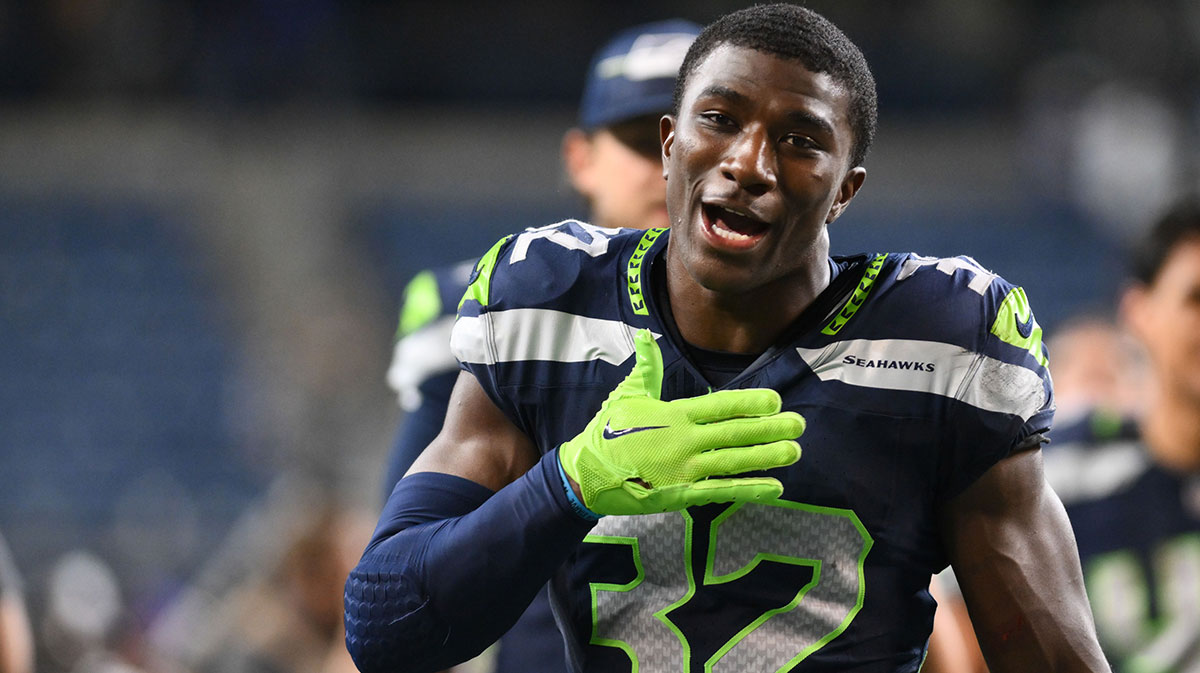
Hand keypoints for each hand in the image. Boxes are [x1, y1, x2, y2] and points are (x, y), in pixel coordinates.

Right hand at [559, 329, 803, 514]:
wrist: (586, 474)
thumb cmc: (607, 431)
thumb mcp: (627, 394)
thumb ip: (646, 366)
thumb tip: (647, 334)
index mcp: (674, 415)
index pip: (719, 405)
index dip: (749, 403)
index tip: (776, 400)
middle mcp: (684, 441)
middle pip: (734, 433)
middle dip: (770, 428)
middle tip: (799, 424)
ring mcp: (684, 469)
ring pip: (734, 461)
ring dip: (766, 457)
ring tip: (794, 451)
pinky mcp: (681, 494)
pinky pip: (721, 491)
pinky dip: (749, 489)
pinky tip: (774, 487)